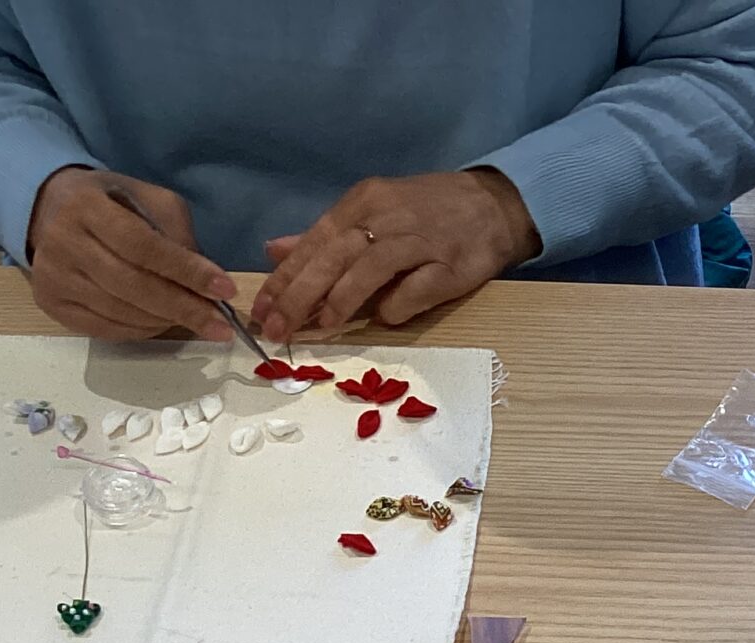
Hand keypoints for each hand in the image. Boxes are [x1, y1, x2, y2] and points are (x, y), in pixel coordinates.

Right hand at [25, 166, 236, 342]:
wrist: (48, 209)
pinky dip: (142, 331)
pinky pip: (106, 329)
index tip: (225, 290)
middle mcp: (62, 241)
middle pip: (132, 285)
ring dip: (166, 321)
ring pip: (121, 312)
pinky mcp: (51, 303)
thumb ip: (176, 232)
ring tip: (196, 321)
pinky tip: (162, 323)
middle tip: (221, 325)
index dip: (186, 271)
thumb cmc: (110, 204)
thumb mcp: (147, 199)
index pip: (143, 246)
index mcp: (86, 206)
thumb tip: (203, 279)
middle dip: (184, 308)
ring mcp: (53, 276)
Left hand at [250, 169, 539, 342]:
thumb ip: (324, 237)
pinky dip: (398, 304)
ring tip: (321, 327)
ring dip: (342, 299)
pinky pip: (417, 287)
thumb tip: (273, 252)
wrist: (493, 206)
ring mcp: (420, 241)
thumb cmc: (427, 214)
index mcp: (362, 203)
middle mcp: (386, 217)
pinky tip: (384, 319)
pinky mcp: (451, 265)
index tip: (261, 310)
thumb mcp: (371, 213)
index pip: (314, 241)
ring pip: (370, 268)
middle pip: (334, 255)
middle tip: (276, 328)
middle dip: (300, 294)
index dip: (284, 277)